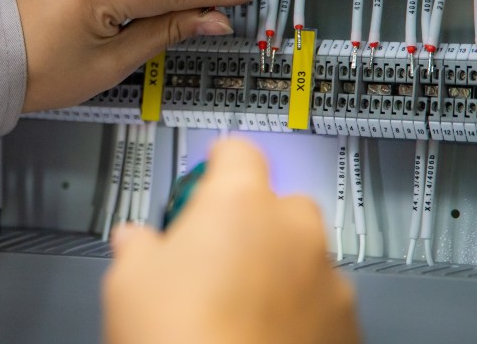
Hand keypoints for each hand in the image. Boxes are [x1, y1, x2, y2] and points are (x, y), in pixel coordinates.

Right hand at [105, 138, 359, 343]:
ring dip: (277, 273)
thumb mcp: (128, 285)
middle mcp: (294, 231)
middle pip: (277, 204)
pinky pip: (321, 304)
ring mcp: (328, 280)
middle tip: (210, 261)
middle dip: (251, 226)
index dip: (215, 168)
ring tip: (233, 313)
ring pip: (303, 258)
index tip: (201, 186)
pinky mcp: (348, 327)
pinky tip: (259, 339)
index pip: (236, 152)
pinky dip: (298, 315)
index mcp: (239, 202)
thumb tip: (137, 244)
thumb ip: (138, 249)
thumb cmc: (182, 342)